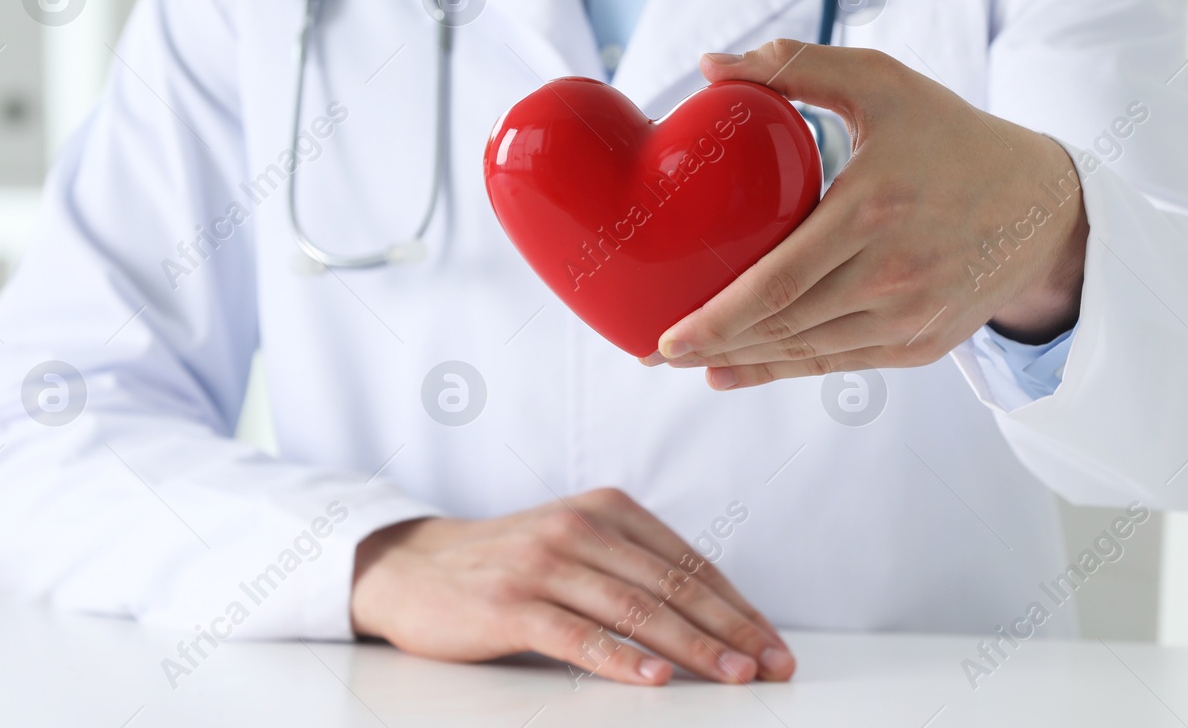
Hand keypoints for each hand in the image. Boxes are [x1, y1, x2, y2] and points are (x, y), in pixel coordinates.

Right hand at [349, 487, 794, 685]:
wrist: (414, 567)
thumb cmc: (508, 563)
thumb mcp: (576, 543)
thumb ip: (633, 566)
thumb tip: (712, 614)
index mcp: (607, 508)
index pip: (689, 563)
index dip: (737, 606)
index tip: (773, 644)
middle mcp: (580, 527)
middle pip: (673, 585)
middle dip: (731, 631)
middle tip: (772, 667)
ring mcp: (544, 563)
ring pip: (636, 610)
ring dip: (692, 648)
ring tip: (733, 676)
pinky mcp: (511, 603)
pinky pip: (577, 635)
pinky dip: (621, 659)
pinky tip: (654, 679)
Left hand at [649, 40, 1087, 387]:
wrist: (1043, 205)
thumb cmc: (952, 136)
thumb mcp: (883, 83)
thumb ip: (797, 66)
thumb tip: (711, 67)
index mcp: (873, 210)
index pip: (777, 283)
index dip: (716, 318)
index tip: (664, 334)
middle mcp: (894, 274)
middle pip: (783, 326)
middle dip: (712, 346)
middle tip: (653, 352)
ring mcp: (910, 317)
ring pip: (806, 352)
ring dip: (740, 360)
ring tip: (687, 361)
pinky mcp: (922, 344)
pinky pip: (837, 364)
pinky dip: (782, 370)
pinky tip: (734, 371)